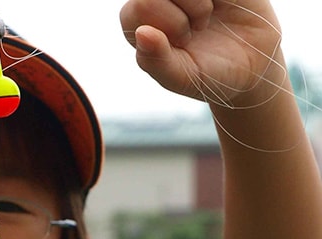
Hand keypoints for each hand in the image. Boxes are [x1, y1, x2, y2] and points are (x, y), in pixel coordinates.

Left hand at [119, 0, 283, 108]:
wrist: (253, 66)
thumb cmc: (209, 73)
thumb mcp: (182, 77)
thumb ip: (156, 61)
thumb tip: (142, 32)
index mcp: (140, 25)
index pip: (138, 7)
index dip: (165, 25)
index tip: (182, 43)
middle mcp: (158, 2)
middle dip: (179, 16)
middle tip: (194, 32)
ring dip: (198, 4)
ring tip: (205, 21)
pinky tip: (221, 5)